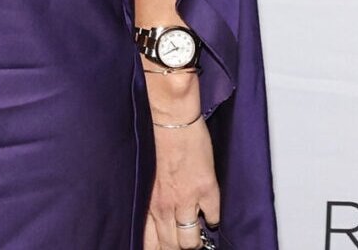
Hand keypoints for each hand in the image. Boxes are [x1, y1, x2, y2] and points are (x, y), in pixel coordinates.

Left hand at [144, 117, 220, 249]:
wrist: (170, 120)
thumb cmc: (154, 141)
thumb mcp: (144, 177)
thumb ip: (151, 200)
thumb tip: (157, 218)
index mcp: (147, 203)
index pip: (151, 242)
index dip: (160, 248)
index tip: (165, 246)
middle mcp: (165, 206)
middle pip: (172, 246)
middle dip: (178, 246)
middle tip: (183, 239)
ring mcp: (187, 200)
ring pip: (191, 241)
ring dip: (196, 238)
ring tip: (197, 228)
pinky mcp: (206, 190)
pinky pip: (213, 218)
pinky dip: (213, 218)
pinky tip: (209, 211)